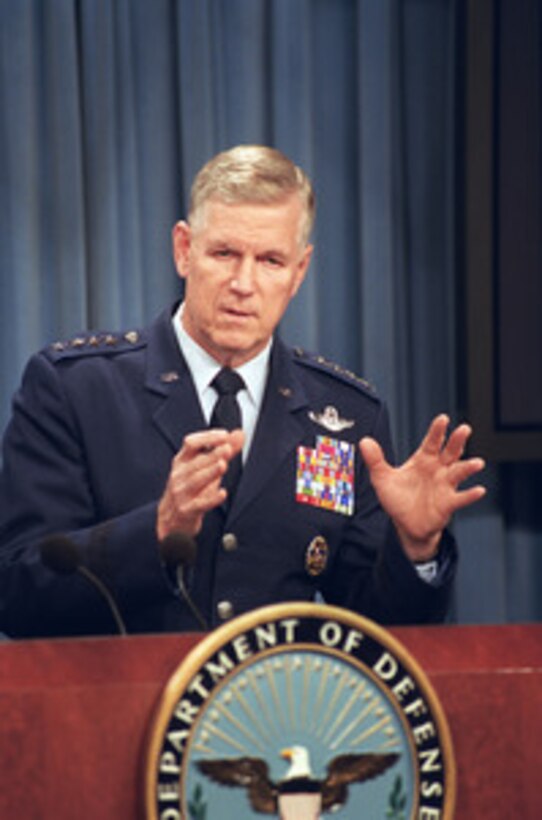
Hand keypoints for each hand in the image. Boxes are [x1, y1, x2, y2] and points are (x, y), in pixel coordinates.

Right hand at [156, 428, 243, 540]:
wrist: (170, 519)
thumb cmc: (189, 488)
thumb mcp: (202, 467)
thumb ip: (222, 450)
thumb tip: (239, 434)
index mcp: (182, 461)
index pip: (191, 443)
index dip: (207, 437)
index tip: (224, 435)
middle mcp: (179, 475)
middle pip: (196, 462)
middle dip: (212, 454)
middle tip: (228, 448)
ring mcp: (181, 493)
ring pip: (196, 481)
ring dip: (210, 472)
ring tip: (223, 465)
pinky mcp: (187, 510)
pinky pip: (200, 504)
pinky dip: (212, 499)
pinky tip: (222, 493)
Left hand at [359, 414, 485, 561]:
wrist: (406, 525)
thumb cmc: (398, 499)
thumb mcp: (382, 478)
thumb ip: (375, 460)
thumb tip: (365, 441)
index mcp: (423, 460)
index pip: (431, 442)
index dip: (437, 431)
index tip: (443, 419)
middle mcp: (437, 470)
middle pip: (450, 452)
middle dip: (457, 441)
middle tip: (464, 429)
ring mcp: (445, 486)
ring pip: (459, 473)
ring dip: (468, 467)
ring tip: (477, 463)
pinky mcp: (448, 503)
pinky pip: (461, 498)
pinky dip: (470, 495)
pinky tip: (478, 490)